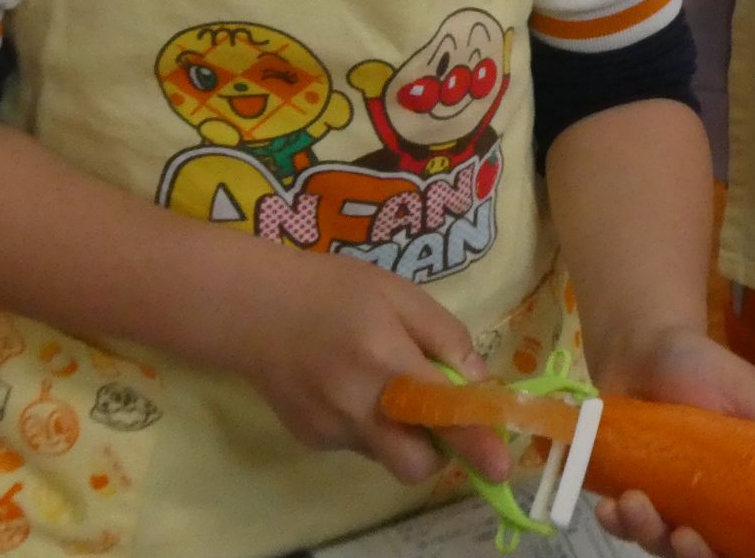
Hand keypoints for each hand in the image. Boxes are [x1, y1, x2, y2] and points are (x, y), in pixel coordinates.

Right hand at [221, 247, 507, 488]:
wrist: (253, 308)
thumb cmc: (333, 289)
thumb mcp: (398, 292)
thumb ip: (444, 335)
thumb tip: (477, 381)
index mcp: (385, 359)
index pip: (442, 411)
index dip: (476, 441)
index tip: (501, 465)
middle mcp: (358, 404)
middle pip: (415, 463)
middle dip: (438, 451)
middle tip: (436, 414)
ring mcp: (331, 428)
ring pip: (386, 454)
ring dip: (400, 432)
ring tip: (378, 381)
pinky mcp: (312, 439)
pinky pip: (359, 444)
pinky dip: (368, 425)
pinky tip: (346, 385)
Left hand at [592, 329, 754, 557]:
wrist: (642, 343)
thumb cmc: (700, 366)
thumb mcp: (743, 390)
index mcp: (742, 490)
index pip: (749, 541)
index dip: (745, 554)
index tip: (733, 550)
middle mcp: (705, 506)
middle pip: (703, 554)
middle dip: (691, 556)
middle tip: (683, 537)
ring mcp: (664, 503)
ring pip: (659, 543)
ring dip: (646, 532)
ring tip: (634, 501)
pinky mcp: (626, 493)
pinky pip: (622, 523)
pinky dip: (617, 521)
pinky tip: (611, 506)